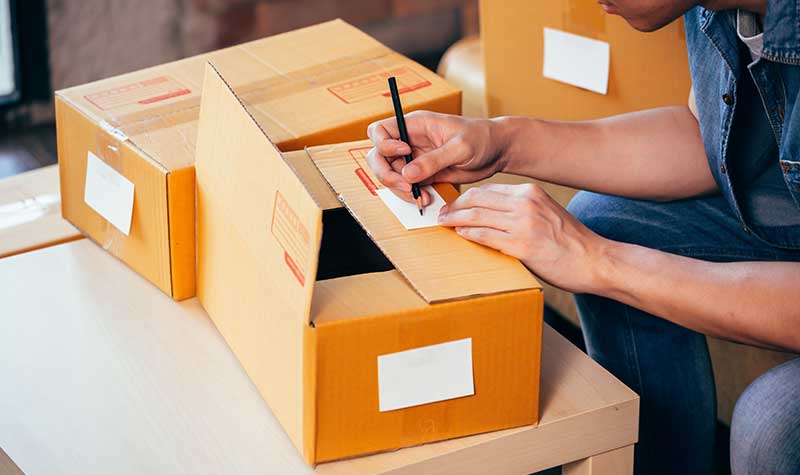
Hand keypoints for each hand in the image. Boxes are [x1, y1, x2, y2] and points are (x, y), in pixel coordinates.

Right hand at [366, 111, 505, 204]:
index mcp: (415, 124)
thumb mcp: (460, 147)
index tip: (404, 153)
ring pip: (390, 175)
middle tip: (407, 186)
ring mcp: (414, 159)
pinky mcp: (422, 174)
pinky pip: (405, 186)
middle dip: (386, 174)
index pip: (379, 131)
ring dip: (399, 189)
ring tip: (420, 196)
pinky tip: (426, 198)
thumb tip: (408, 173)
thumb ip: (434, 160)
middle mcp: (409, 141)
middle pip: (378, 157)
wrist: (496, 151)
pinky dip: (411, 196)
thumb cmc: (481, 137)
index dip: (384, 144)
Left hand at [437, 183, 609, 293]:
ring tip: (444, 224)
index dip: (465, 197)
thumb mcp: (546, 214)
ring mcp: (523, 224)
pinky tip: (460, 235)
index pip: (488, 190)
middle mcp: (526, 203)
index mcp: (531, 193)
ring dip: (455, 220)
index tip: (454, 204)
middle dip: (454, 206)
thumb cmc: (571, 242)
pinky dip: (468, 234)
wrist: (594, 260)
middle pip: (477, 199)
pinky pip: (485, 236)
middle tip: (441, 213)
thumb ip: (521, 211)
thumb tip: (492, 216)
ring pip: (477, 216)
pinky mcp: (521, 245)